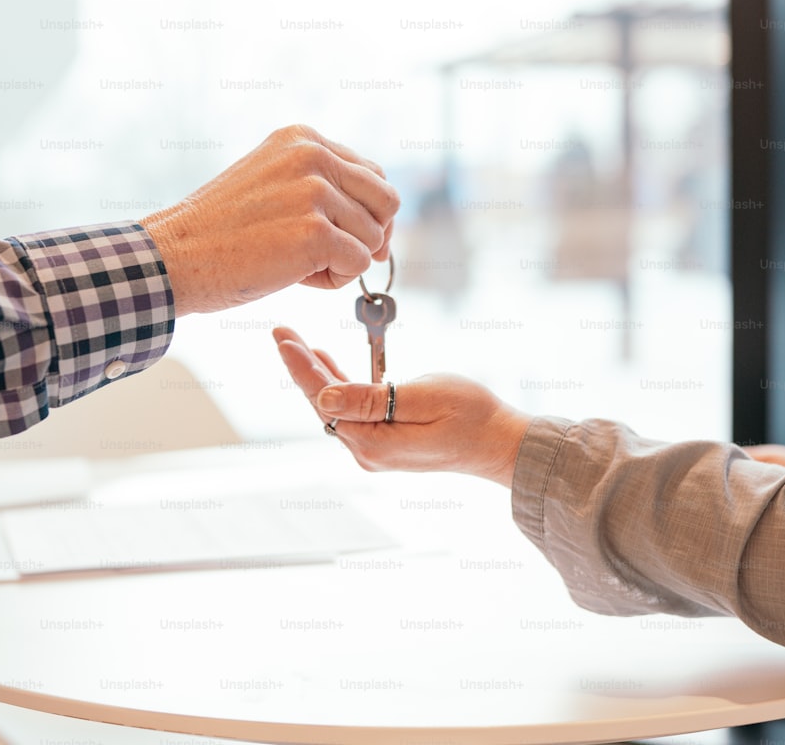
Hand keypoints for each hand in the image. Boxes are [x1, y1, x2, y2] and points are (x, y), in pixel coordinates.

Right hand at [141, 125, 399, 315]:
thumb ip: (321, 187)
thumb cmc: (221, 231)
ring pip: (374, 237)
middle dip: (370, 235)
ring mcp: (315, 193)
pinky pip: (359, 264)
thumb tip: (383, 227)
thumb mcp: (273, 185)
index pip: (372, 173)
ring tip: (300, 264)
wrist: (177, 256)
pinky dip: (335, 280)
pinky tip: (298, 277)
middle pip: (386, 201)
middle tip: (335, 257)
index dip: (368, 211)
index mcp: (303, 138)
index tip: (347, 235)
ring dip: (345, 261)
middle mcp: (313, 155)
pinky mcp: (315, 233)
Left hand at [273, 327, 532, 486]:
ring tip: (297, 344)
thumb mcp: (425, 398)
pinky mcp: (386, 441)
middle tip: (281, 333)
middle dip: (302, 366)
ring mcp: (376, 449)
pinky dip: (340, 384)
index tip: (283, 338)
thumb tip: (323, 398)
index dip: (301, 366)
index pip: (324, 398)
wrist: (502, 443)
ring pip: (336, 406)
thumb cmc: (473, 416)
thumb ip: (371, 399)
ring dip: (317, 374)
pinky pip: (353, 410)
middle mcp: (368, 451)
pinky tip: (329, 364)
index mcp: (374, 441)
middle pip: (324, 403)